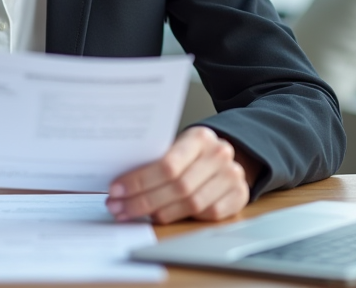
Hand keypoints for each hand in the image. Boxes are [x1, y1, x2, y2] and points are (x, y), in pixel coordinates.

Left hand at [107, 126, 252, 223]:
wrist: (224, 158)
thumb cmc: (191, 153)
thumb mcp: (176, 146)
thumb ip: (156, 159)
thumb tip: (119, 181)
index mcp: (200, 137)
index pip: (167, 163)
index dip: (139, 180)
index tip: (116, 190)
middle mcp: (219, 154)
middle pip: (178, 186)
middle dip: (142, 200)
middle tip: (117, 207)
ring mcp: (232, 176)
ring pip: (191, 203)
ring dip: (157, 212)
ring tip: (132, 213)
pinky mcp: (240, 196)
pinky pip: (207, 214)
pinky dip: (181, 217)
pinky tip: (160, 217)